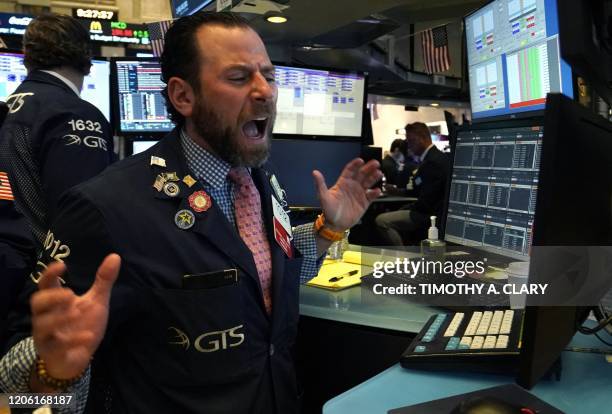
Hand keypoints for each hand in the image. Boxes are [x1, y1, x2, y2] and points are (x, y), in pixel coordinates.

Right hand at [31, 254, 120, 379]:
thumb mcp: (96, 302)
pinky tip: (88, 335)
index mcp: (56, 302)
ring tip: (76, 313)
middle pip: (36, 302)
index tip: (61, 265)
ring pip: (41, 325)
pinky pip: (57, 346)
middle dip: (51, 297)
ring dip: (58, 318)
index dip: (49, 274)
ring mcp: (48, 335)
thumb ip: (103, 281)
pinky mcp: (53, 352)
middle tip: (70, 294)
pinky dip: (73, 340)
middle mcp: (47, 317)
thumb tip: (115, 256)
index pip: (45, 285)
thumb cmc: (83, 325)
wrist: (80, 357)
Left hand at [312, 158, 382, 230]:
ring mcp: (359, 194)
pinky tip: (377, 190)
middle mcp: (352, 186)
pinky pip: (371, 196)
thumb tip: (315, 173)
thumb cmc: (328, 211)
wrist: (335, 225)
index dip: (355, 165)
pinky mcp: (364, 203)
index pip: (350, 170)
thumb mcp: (323, 197)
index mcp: (343, 183)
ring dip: (374, 177)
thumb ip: (320, 184)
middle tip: (375, 163)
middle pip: (362, 174)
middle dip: (368, 168)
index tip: (360, 160)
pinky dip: (375, 192)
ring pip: (368, 182)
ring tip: (379, 173)